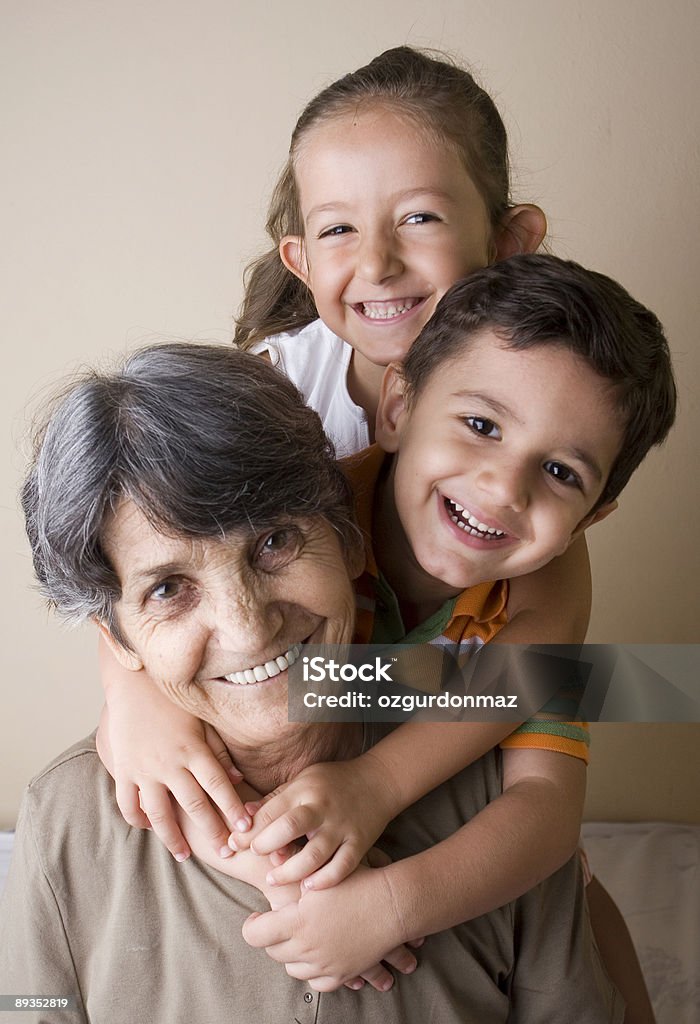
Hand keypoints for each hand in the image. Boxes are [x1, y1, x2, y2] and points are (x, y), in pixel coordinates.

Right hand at [98, 697, 251, 860]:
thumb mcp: (202, 721)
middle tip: (226, 852)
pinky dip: (138, 819)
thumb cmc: (173, 700)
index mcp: (193, 749)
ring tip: (184, 855)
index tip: (246, 828)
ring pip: (161, 813)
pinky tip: (148, 828)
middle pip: (195, 805)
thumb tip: (238, 779)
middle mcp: (170, 763)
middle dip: (212, 832)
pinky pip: (129, 803)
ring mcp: (145, 769)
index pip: (218, 785)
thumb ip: (219, 751)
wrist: (133, 683)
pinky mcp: (124, 770)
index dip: (234, 808)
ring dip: (173, 838)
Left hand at [230, 755, 398, 888]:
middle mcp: (322, 808)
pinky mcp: (359, 843)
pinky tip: (309, 889)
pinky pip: (342, 866)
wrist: (378, 781)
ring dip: (290, 870)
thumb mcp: (301, 781)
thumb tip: (243, 814)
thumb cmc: (331, 782)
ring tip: (273, 879)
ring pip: (314, 854)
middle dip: (266, 845)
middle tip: (255, 857)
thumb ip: (274, 799)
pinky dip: (325, 879)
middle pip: (289, 827)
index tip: (232, 844)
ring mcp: (342, 827)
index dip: (248, 830)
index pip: (270, 811)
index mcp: (304, 790)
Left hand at [241, 861, 413, 989]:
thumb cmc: (357, 881)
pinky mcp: (341, 975)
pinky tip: (318, 954)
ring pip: (293, 968)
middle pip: (273, 952)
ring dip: (292, 954)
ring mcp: (324, 965)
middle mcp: (307, 948)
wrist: (393, 904)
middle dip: (273, 937)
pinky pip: (316, 983)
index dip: (251, 925)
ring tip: (301, 935)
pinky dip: (313, 971)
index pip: (254, 934)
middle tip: (280, 921)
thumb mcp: (320, 873)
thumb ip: (292, 874)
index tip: (257, 916)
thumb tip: (269, 866)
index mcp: (296, 922)